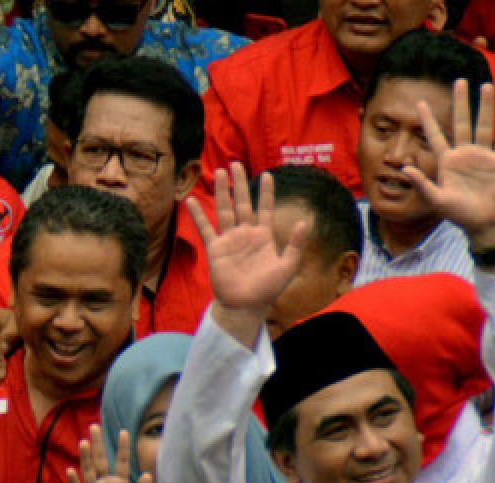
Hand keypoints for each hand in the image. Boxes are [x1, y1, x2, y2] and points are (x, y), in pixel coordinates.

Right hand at [66, 425, 152, 482]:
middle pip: (101, 461)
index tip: (124, 431)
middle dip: (98, 445)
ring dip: (85, 458)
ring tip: (83, 442)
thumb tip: (147, 474)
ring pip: (88, 471)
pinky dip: (74, 481)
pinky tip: (70, 470)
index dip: (123, 448)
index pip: (122, 463)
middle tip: (94, 426)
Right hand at [187, 163, 304, 316]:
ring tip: (219, 173)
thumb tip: (303, 222)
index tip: (267, 175)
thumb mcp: (288, 267)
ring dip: (222, 192)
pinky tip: (191, 201)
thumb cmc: (268, 289)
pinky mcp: (215, 249)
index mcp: (264, 236)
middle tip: (236, 164)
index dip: (266, 193)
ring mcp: (229, 240)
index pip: (265, 208)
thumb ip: (295, 245)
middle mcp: (245, 234)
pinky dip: (198, 215)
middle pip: (242, 203)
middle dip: (239, 184)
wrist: (246, 305)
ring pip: (225, 210)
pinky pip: (206, 228)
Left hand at [404, 80, 494, 245]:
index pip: (435, 136)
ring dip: (485, 107)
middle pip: (462, 122)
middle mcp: (464, 154)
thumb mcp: (437, 200)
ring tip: (486, 86)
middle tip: (460, 80)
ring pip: (484, 126)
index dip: (427, 120)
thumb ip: (422, 185)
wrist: (483, 223)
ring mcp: (482, 156)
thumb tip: (406, 169)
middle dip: (460, 102)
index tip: (419, 103)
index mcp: (446, 162)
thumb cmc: (458, 214)